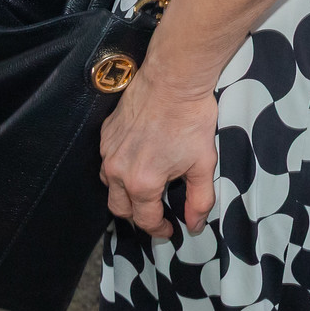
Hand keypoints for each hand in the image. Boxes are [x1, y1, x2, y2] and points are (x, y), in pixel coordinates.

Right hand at [98, 61, 217, 238]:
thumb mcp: (203, 164)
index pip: (144, 220)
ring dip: (124, 193)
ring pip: (109, 185)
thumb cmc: (190, 119)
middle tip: (155, 214)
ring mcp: (108, 151)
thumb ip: (199, 200)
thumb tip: (194, 224)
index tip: (168, 230)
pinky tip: (137, 160)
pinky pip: (107, 160)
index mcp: (142, 183)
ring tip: (144, 189)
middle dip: (137, 216)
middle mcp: (118, 170)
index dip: (159, 229)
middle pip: (120, 208)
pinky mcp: (106, 134)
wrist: (174, 80)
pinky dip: (119, 168)